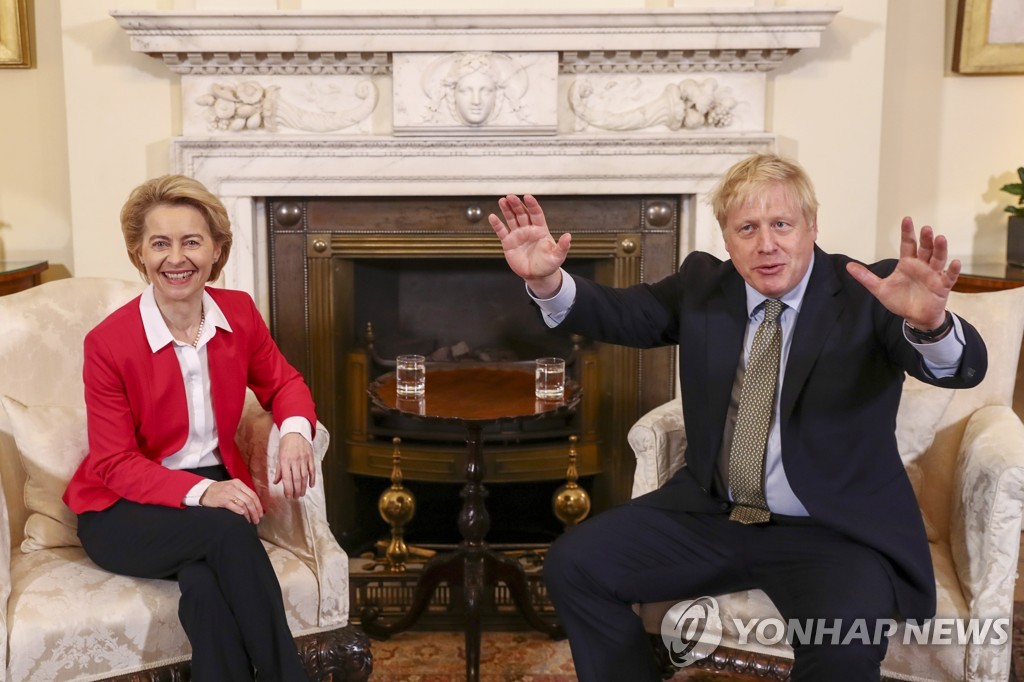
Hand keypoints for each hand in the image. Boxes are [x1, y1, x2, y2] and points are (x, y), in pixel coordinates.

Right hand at [200, 479, 263, 523]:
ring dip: (248, 514)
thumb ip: (242, 494)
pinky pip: (233, 505)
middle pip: (249, 500)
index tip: (261, 514)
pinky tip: (242, 516)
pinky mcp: (221, 499)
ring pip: (243, 504)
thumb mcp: (232, 488)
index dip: (258, 505)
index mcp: (238, 483)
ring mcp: (228, 493)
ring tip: (250, 521)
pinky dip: (239, 511)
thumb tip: (254, 505)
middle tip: (257, 520)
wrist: (203, 492)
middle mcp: (234, 487)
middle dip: (255, 511)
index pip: (253, 494)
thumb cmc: (219, 491)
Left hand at [274, 432, 315, 498]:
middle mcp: (294, 461)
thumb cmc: (285, 444)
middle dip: (296, 490)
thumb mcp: (279, 456)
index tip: (288, 496)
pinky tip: (311, 485)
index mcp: (285, 461)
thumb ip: (278, 470)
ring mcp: (304, 459)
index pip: (286, 478)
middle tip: (296, 497)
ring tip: (302, 494)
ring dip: (303, 487)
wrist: (296, 431)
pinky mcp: (310, 457)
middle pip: (296, 479)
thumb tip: (276, 482)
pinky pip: (312, 470)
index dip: (288, 489)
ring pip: (304, 476)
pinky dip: (312, 478)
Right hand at [488, 194, 571, 297]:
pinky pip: (502, 231)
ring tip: (502, 200)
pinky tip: (492, 217)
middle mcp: (528, 229)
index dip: (532, 205)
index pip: (536, 213)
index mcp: (540, 230)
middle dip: (516, 204)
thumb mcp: (557, 256)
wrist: (537, 275)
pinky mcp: (508, 242)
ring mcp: (518, 235)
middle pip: (522, 213)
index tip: (527, 196)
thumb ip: (562, 246)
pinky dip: (497, 224)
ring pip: (511, 219)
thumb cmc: (548, 264)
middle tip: (510, 196)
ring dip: (506, 209)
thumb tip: (568, 236)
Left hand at [846, 217, 960, 329]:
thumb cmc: (900, 300)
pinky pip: (949, 277)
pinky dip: (953, 270)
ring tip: (940, 238)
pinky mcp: (942, 286)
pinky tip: (955, 262)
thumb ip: (866, 277)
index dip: (907, 232)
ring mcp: (934, 274)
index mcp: (908, 263)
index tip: (907, 219)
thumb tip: (848, 266)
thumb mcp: (880, 289)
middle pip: (925, 248)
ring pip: (938, 259)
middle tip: (925, 228)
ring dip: (940, 249)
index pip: (908, 244)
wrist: (915, 317)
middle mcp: (922, 265)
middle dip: (926, 238)